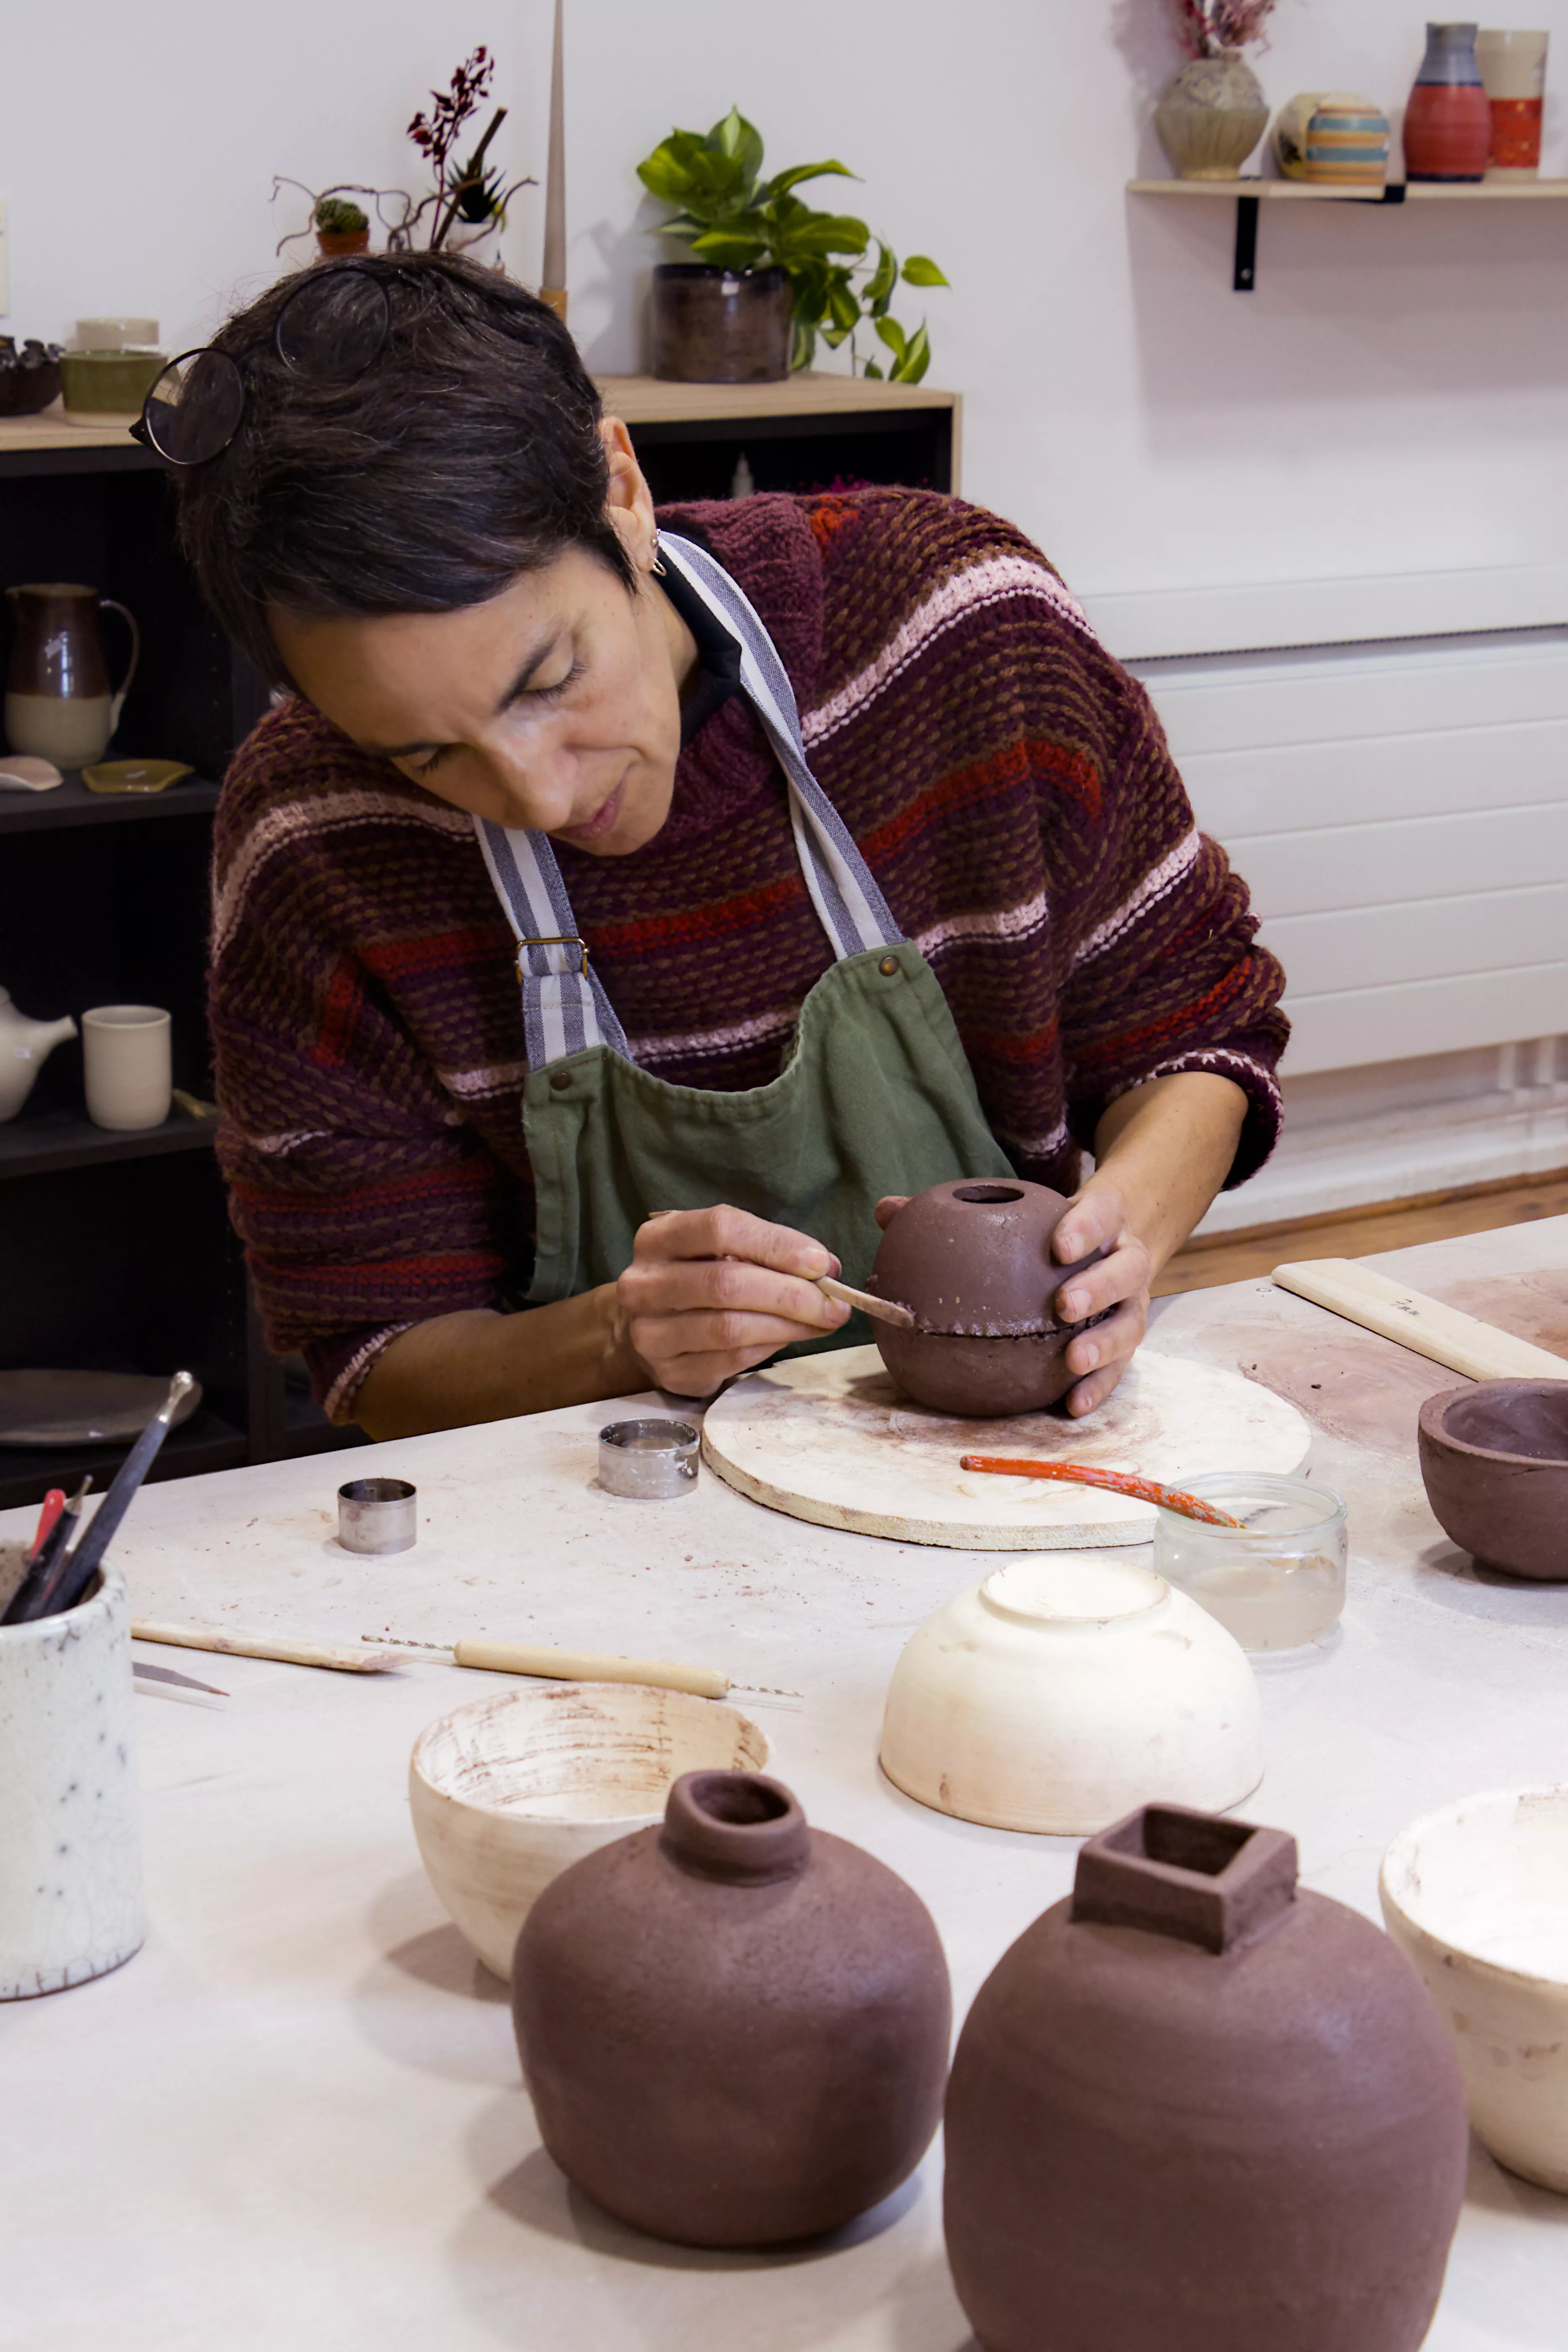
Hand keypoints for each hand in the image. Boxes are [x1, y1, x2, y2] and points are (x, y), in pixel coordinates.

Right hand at [615, 1206, 849, 1397]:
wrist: (652, 1325)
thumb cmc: (698, 1277)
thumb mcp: (721, 1250)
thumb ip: (766, 1251)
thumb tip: (825, 1268)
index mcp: (658, 1237)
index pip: (721, 1228)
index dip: (777, 1244)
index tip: (820, 1262)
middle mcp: (644, 1283)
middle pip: (727, 1283)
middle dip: (791, 1294)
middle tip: (833, 1304)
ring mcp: (650, 1332)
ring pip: (730, 1328)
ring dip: (788, 1326)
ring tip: (821, 1322)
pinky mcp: (668, 1371)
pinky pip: (730, 1361)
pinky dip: (769, 1348)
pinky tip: (789, 1337)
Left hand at [877, 1188, 1148, 1415]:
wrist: (1110, 1243)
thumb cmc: (1049, 1229)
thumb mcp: (1020, 1215)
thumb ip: (959, 1212)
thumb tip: (887, 1210)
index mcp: (1102, 1222)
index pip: (1102, 1214)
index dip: (1085, 1228)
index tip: (1058, 1246)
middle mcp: (1126, 1260)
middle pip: (1126, 1270)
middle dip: (1099, 1288)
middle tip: (1064, 1305)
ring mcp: (1132, 1303)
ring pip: (1130, 1323)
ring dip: (1104, 1344)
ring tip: (1072, 1362)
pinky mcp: (1127, 1340)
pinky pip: (1118, 1367)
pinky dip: (1098, 1387)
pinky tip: (1071, 1405)